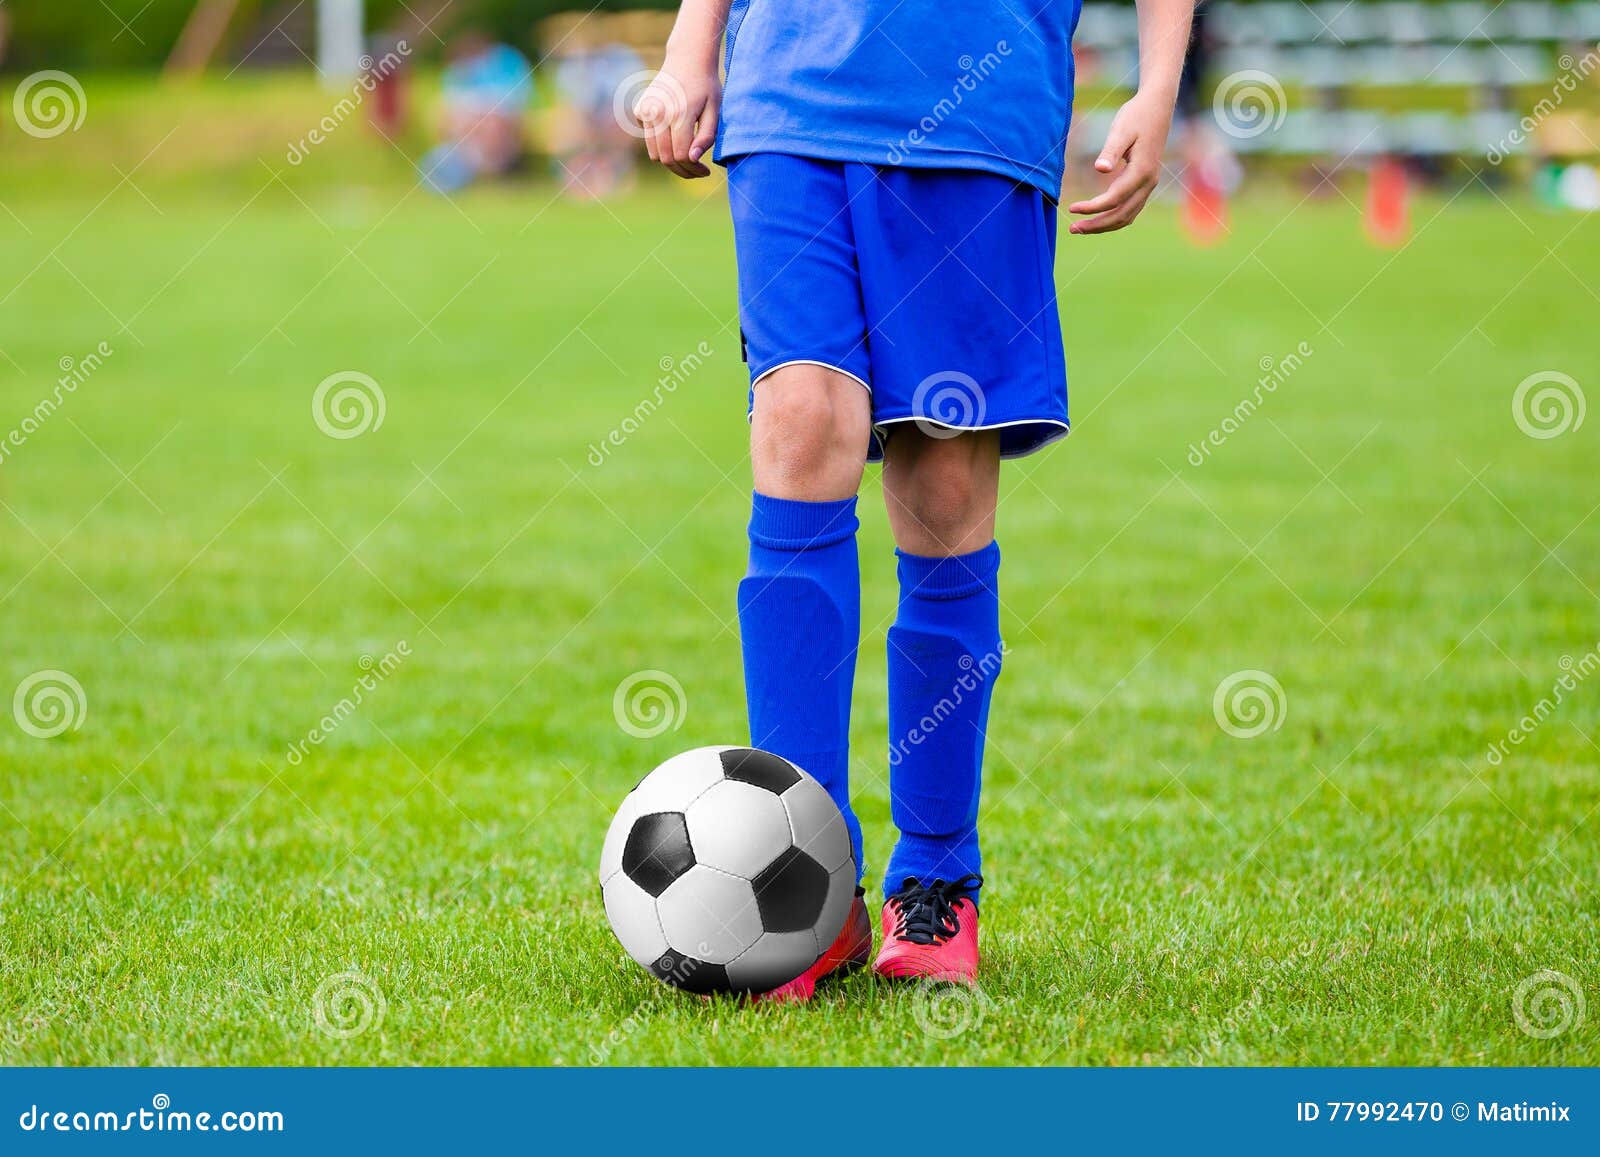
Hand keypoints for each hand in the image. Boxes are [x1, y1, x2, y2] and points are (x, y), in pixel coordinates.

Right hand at [636, 55, 721, 178]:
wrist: (687, 58)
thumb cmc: (706, 85)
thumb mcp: (715, 110)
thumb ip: (706, 137)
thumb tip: (692, 159)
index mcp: (680, 114)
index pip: (682, 156)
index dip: (694, 170)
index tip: (705, 172)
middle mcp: (659, 113)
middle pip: (667, 158)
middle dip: (683, 170)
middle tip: (697, 172)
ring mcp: (646, 111)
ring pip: (655, 153)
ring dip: (671, 162)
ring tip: (687, 159)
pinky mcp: (640, 110)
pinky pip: (649, 139)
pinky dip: (660, 145)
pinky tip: (675, 136)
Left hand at [1067, 91, 1172, 234]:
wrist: (1157, 106)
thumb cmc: (1136, 116)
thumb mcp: (1121, 130)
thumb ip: (1110, 151)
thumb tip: (1099, 169)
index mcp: (1142, 171)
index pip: (1114, 199)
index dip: (1092, 208)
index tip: (1072, 208)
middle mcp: (1148, 182)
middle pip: (1121, 215)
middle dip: (1096, 225)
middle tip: (1072, 229)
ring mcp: (1149, 184)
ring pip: (1127, 216)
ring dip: (1104, 225)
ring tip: (1081, 227)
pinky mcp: (1146, 183)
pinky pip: (1131, 209)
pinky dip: (1114, 218)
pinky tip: (1098, 217)